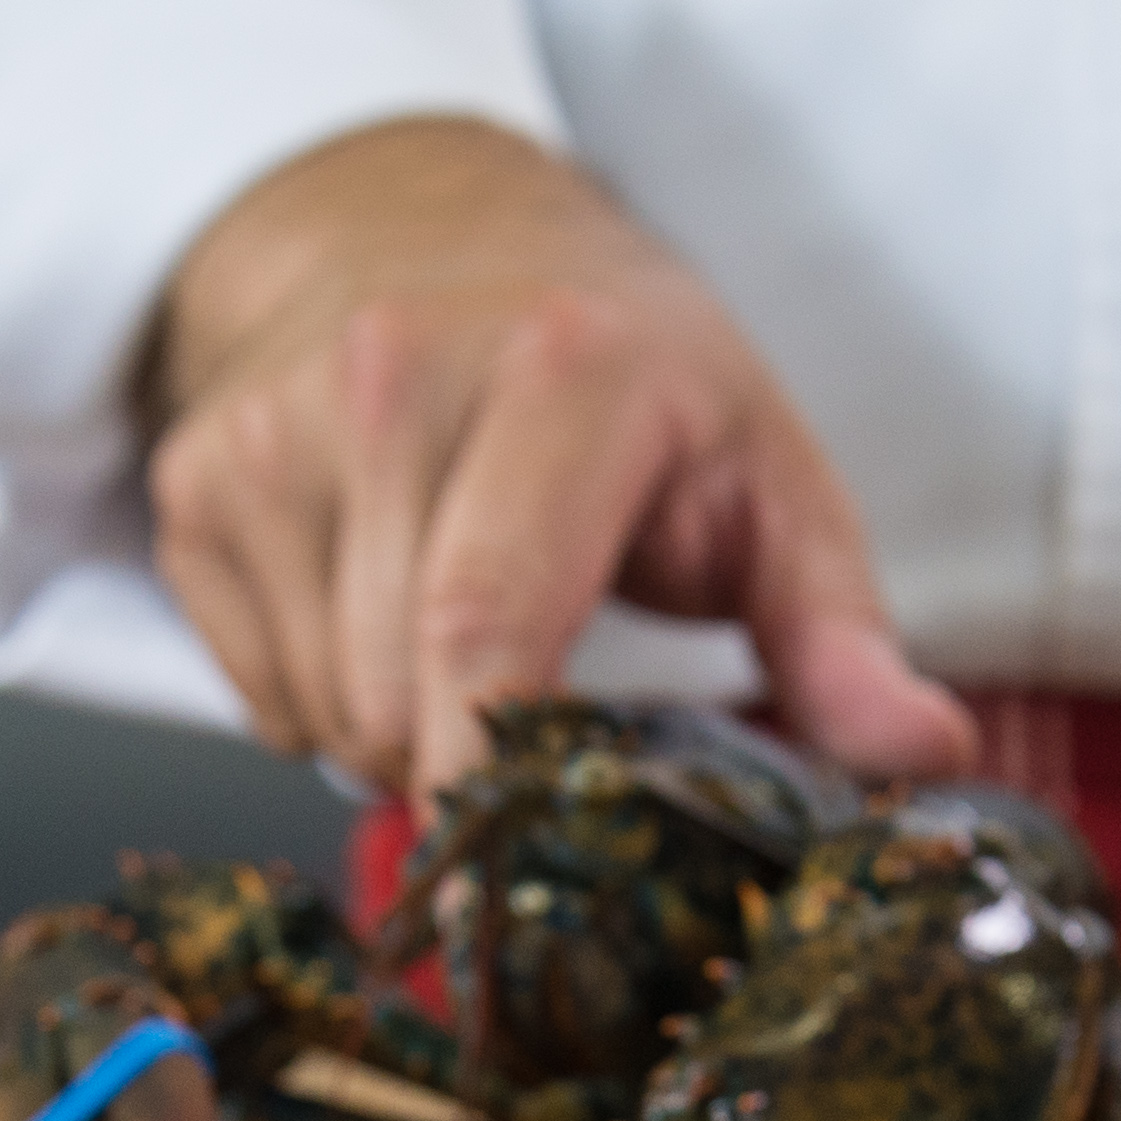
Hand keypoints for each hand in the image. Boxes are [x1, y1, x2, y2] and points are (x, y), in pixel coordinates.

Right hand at [140, 116, 975, 798]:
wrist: (424, 225)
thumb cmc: (625, 379)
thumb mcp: (766, 480)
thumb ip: (841, 634)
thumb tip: (926, 757)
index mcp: (557, 373)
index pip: (488, 621)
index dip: (485, 780)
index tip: (507, 895)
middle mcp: (391, 378)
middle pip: (396, 694)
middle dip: (469, 768)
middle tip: (546, 715)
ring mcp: (271, 426)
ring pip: (319, 709)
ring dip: (397, 734)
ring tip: (466, 639)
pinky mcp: (194, 475)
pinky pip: (251, 689)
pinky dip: (319, 699)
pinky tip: (377, 611)